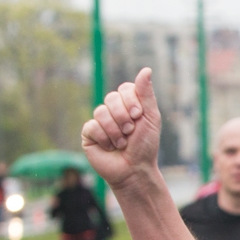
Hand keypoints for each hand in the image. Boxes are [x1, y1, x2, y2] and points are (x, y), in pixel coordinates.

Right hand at [81, 68, 161, 187]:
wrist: (134, 169)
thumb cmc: (145, 145)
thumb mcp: (150, 117)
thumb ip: (146, 94)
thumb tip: (146, 69)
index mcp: (128, 104)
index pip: (124, 89)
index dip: (131, 102)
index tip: (139, 116)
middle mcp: (113, 110)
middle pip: (111, 98)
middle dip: (124, 117)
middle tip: (130, 131)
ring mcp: (100, 121)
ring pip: (101, 112)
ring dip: (115, 131)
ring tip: (122, 143)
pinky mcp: (89, 134)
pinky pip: (92, 126)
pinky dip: (105, 138)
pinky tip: (110, 147)